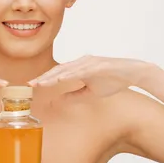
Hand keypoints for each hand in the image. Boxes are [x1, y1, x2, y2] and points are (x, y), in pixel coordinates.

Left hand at [28, 55, 153, 105]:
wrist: (133, 73)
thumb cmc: (113, 80)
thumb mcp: (90, 92)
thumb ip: (74, 95)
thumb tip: (58, 100)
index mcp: (78, 67)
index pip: (57, 73)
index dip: (44, 79)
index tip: (31, 86)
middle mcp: (82, 62)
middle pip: (59, 69)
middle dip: (44, 77)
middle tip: (29, 84)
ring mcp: (90, 62)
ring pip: (68, 69)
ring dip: (53, 76)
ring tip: (41, 82)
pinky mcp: (99, 65)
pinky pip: (82, 70)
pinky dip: (71, 74)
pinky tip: (61, 78)